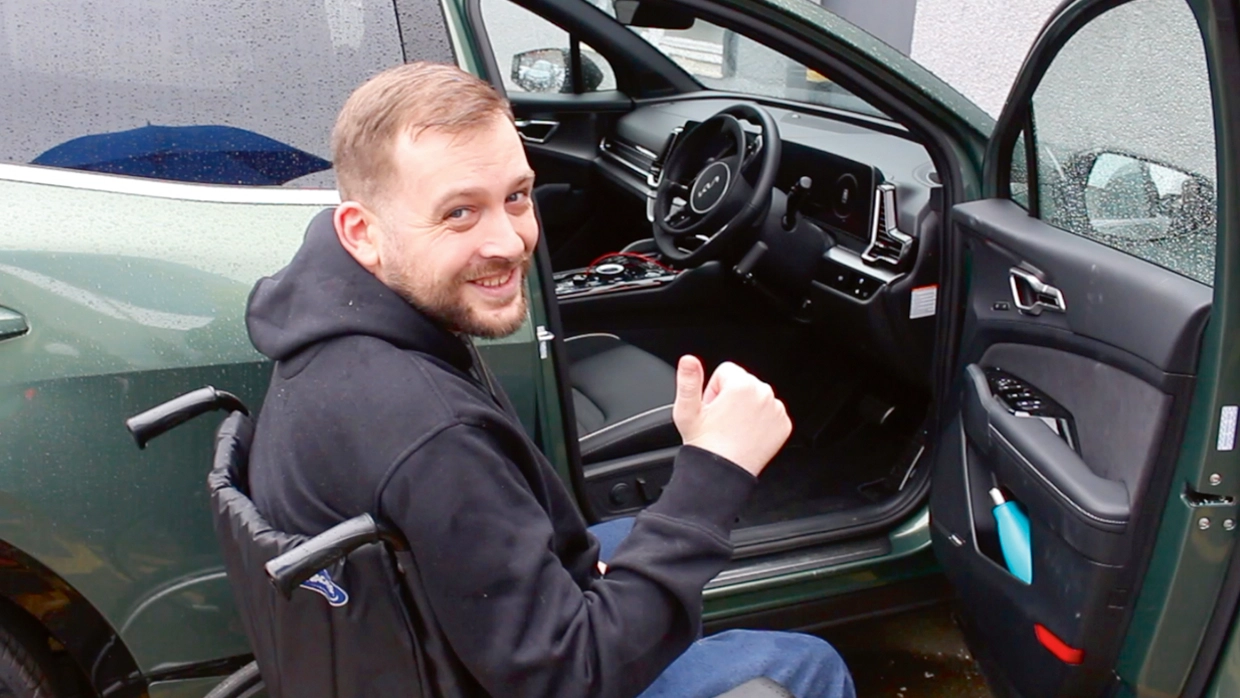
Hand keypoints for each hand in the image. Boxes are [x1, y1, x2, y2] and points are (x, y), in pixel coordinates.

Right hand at [672, 356, 790, 476]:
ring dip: (746, 408)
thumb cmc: (704, 444)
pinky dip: (760, 421)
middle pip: (743, 382)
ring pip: (757, 397)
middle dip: (731, 397)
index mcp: (741, 385)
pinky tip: (747, 434)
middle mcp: (763, 394)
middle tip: (721, 420)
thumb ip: (688, 380)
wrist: (721, 474)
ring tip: (733, 428)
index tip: (712, 409)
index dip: (714, 390)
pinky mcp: (783, 425)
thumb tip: (688, 359)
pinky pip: (770, 413)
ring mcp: (776, 410)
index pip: (725, 371)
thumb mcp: (687, 410)